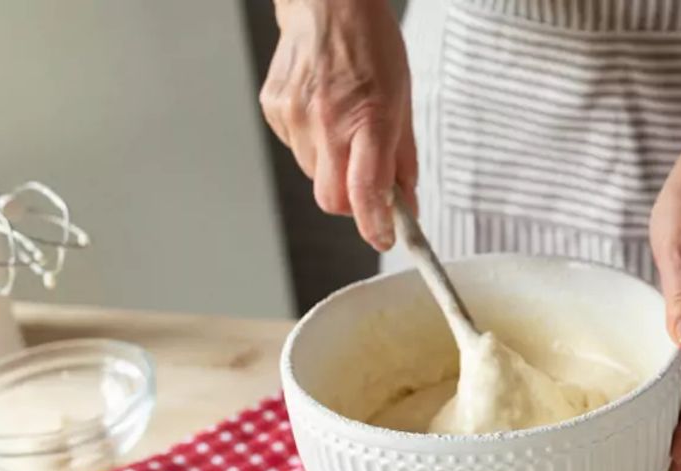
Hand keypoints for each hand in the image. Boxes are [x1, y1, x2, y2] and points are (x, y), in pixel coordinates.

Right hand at [259, 0, 416, 249]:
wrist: (326, 2)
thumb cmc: (370, 46)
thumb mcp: (403, 101)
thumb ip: (402, 159)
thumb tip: (407, 205)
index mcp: (367, 118)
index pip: (365, 191)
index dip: (375, 224)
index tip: (385, 237)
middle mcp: (325, 121)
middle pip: (332, 199)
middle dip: (351, 203)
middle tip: (366, 186)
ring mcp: (294, 116)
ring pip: (314, 176)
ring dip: (333, 169)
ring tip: (344, 128)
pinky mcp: (274, 109)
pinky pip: (296, 150)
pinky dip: (313, 145)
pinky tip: (323, 114)